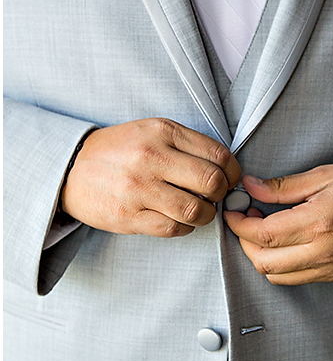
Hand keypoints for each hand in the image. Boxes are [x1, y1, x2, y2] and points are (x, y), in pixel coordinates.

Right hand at [60, 118, 240, 236]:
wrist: (70, 168)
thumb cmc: (120, 150)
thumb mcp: (153, 131)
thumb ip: (188, 145)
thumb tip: (227, 169)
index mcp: (163, 132)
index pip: (219, 155)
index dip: (233, 172)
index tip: (230, 178)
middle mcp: (151, 158)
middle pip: (212, 182)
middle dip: (222, 194)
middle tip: (215, 196)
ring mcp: (138, 188)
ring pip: (196, 210)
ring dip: (206, 215)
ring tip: (198, 210)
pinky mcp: (128, 215)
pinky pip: (173, 229)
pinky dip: (185, 228)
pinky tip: (179, 220)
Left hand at [223, 164, 332, 284]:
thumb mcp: (327, 175)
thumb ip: (285, 186)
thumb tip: (250, 188)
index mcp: (320, 223)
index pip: (262, 234)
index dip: (239, 223)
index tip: (234, 209)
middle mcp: (324, 252)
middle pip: (263, 262)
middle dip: (244, 243)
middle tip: (245, 219)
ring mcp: (332, 268)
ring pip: (277, 276)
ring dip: (261, 256)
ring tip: (264, 231)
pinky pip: (297, 279)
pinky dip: (282, 265)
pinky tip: (286, 242)